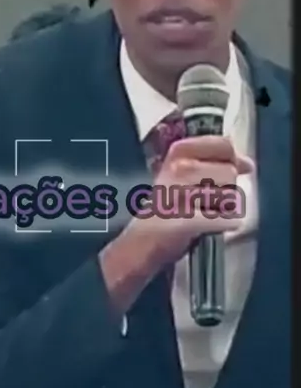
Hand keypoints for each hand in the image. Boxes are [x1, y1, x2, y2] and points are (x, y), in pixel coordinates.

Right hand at [130, 135, 253, 264]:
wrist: (139, 242)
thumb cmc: (166, 207)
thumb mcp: (182, 174)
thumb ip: (215, 163)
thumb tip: (247, 163)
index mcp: (178, 152)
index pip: (223, 145)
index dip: (233, 159)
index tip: (231, 169)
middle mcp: (179, 168)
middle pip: (230, 173)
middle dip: (226, 189)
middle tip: (206, 201)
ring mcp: (181, 194)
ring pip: (229, 196)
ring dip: (224, 208)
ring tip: (205, 213)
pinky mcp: (186, 220)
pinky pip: (223, 219)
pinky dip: (226, 224)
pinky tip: (215, 226)